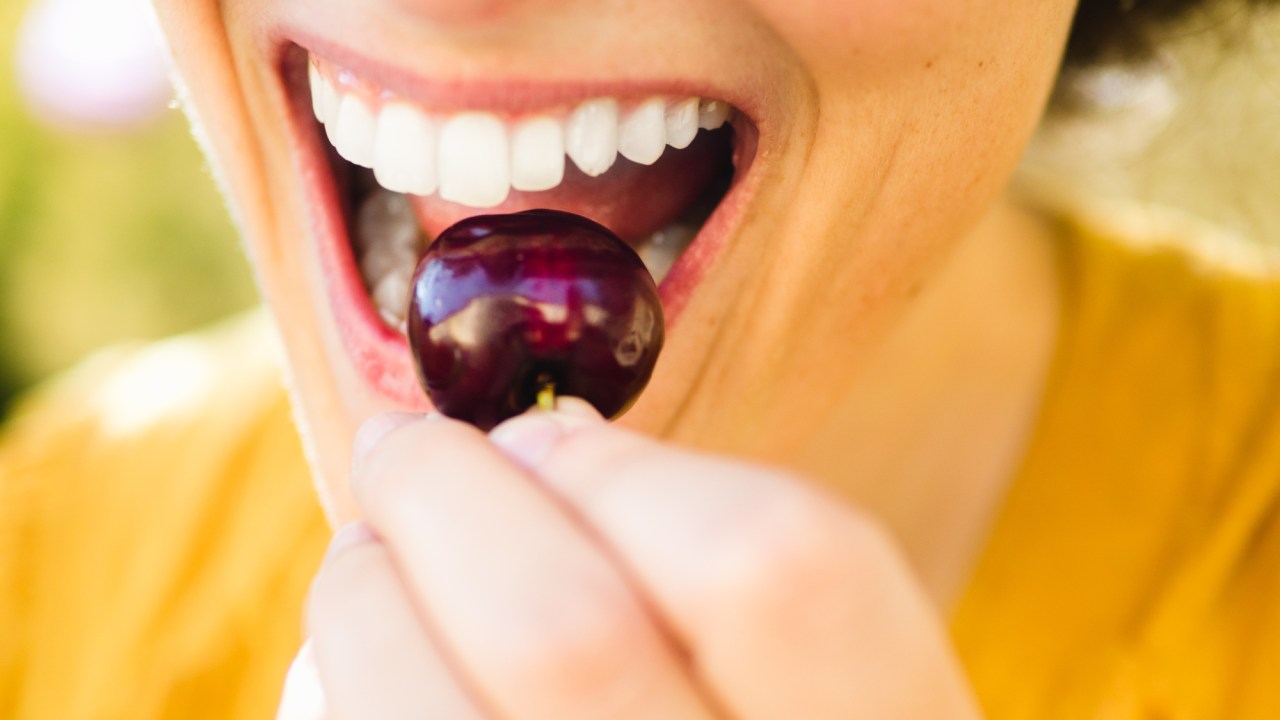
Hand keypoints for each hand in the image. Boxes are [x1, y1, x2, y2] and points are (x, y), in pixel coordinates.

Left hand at [279, 400, 981, 718]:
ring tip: (371, 558)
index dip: (626, 473)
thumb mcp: (831, 684)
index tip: (546, 431)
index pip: (766, 568)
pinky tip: (371, 677)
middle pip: (558, 637)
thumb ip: (716, 573)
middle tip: (402, 448)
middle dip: (444, 498)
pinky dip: (339, 697)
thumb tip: (533, 448)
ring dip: (363, 600)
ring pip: (414, 716)